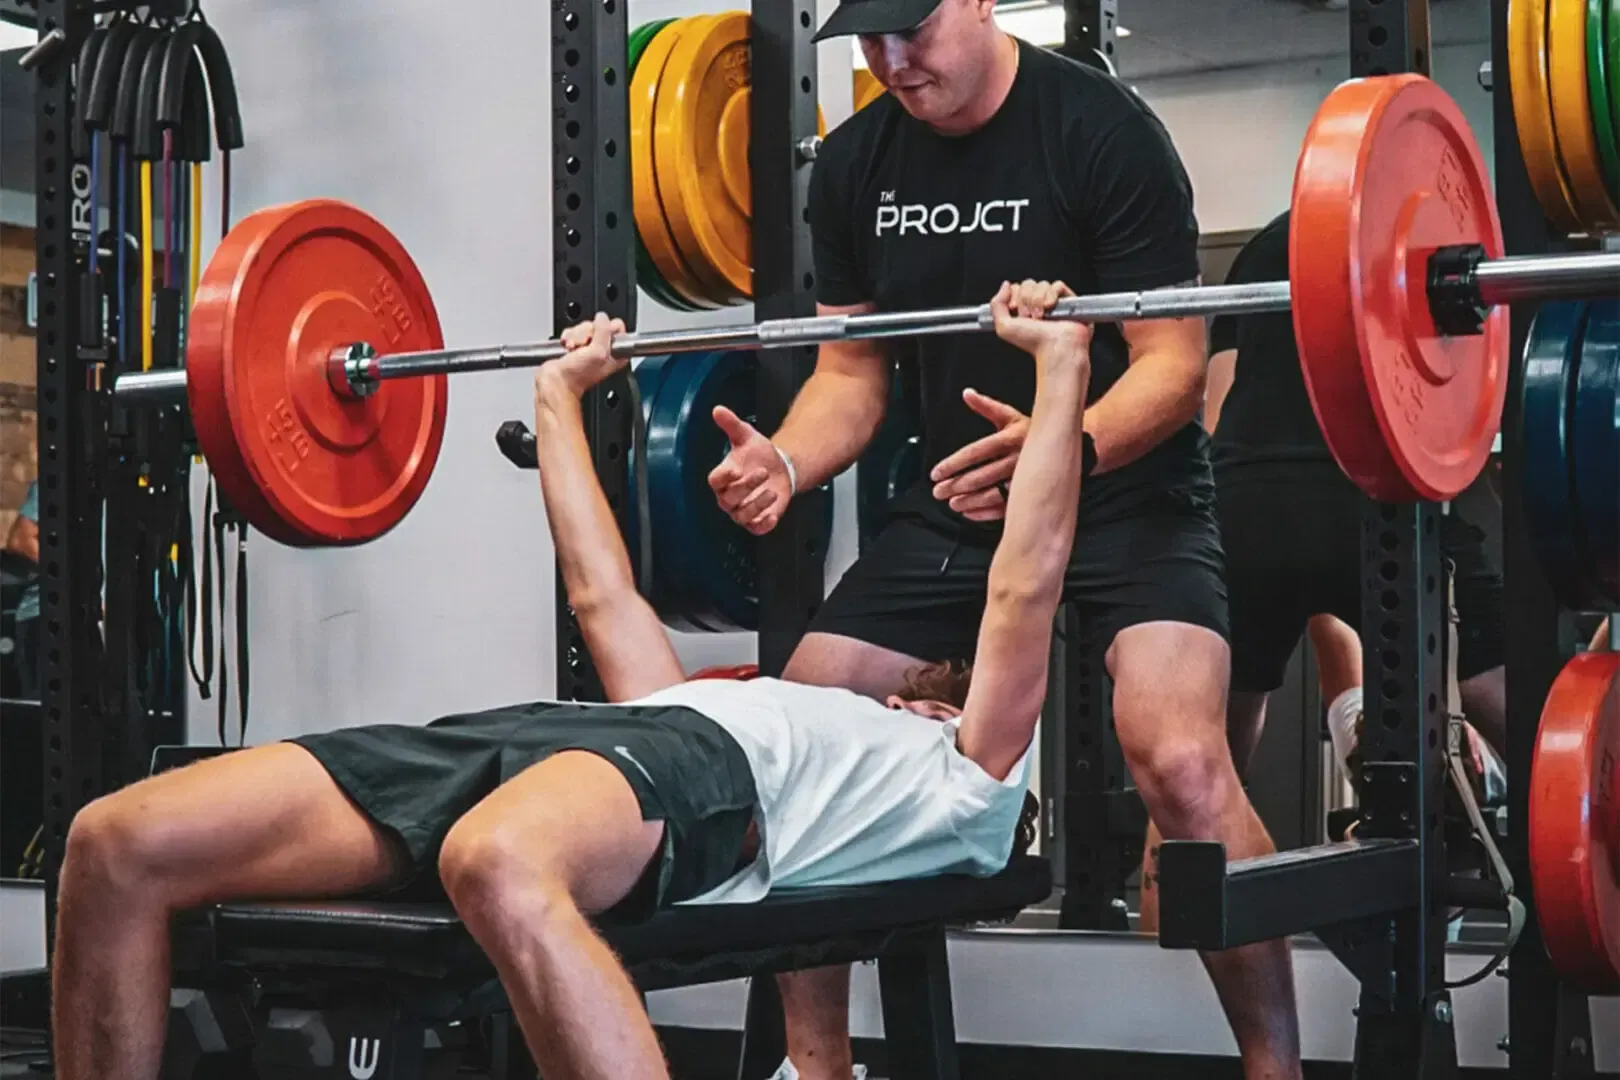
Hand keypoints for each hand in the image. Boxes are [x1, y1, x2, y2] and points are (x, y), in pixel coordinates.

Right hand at [539, 312, 629, 398]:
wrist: (557, 381)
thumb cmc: (578, 375)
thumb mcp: (599, 351)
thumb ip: (604, 331)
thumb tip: (602, 318)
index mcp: (617, 353)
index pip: (618, 328)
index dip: (607, 328)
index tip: (600, 337)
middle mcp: (604, 349)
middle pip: (599, 324)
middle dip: (588, 332)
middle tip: (584, 345)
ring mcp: (589, 347)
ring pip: (585, 327)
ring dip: (576, 336)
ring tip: (574, 349)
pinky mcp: (575, 346)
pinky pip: (573, 331)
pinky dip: (568, 337)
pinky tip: (568, 348)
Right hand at [706, 407, 792, 534]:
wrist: (780, 468)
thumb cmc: (759, 455)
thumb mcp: (746, 436)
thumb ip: (731, 424)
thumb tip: (718, 409)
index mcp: (723, 477)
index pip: (715, 481)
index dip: (724, 477)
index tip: (735, 469)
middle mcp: (729, 497)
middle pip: (729, 498)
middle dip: (746, 486)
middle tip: (763, 472)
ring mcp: (742, 510)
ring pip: (742, 515)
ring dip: (757, 505)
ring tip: (771, 491)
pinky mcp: (757, 520)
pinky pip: (756, 529)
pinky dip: (764, 524)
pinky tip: (773, 514)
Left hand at [929, 389, 1027, 522]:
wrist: (1067, 447)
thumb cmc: (1032, 431)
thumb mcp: (1011, 416)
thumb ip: (987, 406)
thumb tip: (966, 393)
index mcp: (1011, 438)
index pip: (977, 452)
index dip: (954, 463)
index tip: (936, 473)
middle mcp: (1018, 459)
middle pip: (982, 475)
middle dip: (956, 485)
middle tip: (938, 491)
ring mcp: (1025, 479)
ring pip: (994, 494)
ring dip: (970, 501)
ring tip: (952, 504)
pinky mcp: (1029, 494)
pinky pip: (1006, 507)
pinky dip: (985, 513)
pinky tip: (969, 513)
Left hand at [988, 279, 1093, 363]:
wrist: (1054, 347)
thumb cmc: (1033, 342)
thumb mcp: (1003, 327)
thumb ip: (996, 305)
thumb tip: (1005, 285)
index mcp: (1023, 309)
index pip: (1016, 288)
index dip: (1014, 297)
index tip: (1015, 311)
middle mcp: (1037, 305)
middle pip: (1028, 284)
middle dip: (1026, 300)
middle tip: (1029, 317)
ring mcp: (1053, 301)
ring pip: (1041, 284)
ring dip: (1038, 300)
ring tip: (1041, 316)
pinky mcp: (1067, 300)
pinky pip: (1057, 285)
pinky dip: (1052, 294)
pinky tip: (1050, 307)